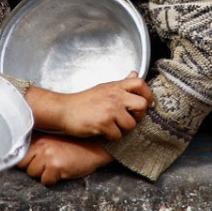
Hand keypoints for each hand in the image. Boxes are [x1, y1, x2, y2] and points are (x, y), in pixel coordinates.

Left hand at [18, 134, 113, 184]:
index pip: (19, 151)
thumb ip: (38, 147)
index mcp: (39, 138)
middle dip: (33, 167)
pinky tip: (62, 172)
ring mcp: (48, 155)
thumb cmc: (74, 147)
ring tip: (56, 167)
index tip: (33, 161)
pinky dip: (53, 180)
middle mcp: (41, 145)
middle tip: (48, 164)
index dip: (25, 159)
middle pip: (23, 164)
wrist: (95, 148)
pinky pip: (45, 181)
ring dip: (43, 174)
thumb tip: (21, 159)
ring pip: (32, 173)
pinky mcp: (55, 166)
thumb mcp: (54, 142)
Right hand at [26, 72, 153, 139]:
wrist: (63, 110)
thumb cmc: (83, 101)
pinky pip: (117, 135)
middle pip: (142, 105)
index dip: (148, 94)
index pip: (140, 83)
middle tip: (132, 118)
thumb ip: (121, 84)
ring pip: (131, 124)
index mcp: (115, 87)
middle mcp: (115, 97)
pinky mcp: (103, 124)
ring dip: (124, 129)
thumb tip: (134, 74)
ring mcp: (109, 110)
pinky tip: (104, 131)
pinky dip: (112, 136)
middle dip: (139, 115)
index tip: (147, 103)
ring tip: (113, 126)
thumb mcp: (104, 88)